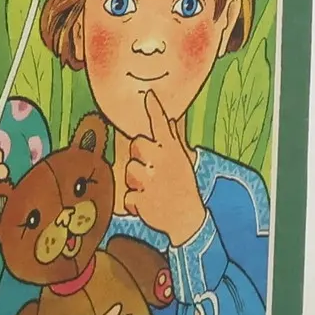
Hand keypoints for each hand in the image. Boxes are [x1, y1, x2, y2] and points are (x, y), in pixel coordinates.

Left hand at [119, 90, 206, 247]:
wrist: (187, 219)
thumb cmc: (183, 184)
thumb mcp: (182, 161)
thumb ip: (173, 139)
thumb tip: (169, 119)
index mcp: (172, 152)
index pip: (162, 126)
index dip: (155, 109)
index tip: (149, 95)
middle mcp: (161, 163)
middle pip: (136, 145)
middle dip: (140, 156)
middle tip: (151, 170)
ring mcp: (150, 182)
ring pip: (129, 170)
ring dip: (136, 181)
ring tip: (151, 189)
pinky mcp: (140, 200)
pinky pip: (127, 194)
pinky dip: (134, 201)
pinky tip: (148, 203)